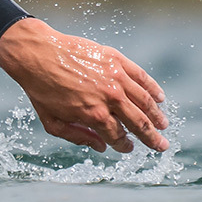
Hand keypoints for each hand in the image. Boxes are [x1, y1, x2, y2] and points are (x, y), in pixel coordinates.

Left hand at [0, 18, 168, 152]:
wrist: (37, 53)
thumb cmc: (41, 89)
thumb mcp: (51, 122)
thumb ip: (77, 137)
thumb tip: (102, 148)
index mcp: (94, 115)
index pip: (118, 136)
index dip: (125, 145)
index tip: (129, 148)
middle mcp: (109, 98)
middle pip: (138, 123)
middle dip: (152, 138)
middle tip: (161, 146)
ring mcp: (116, 78)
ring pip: (145, 101)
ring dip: (156, 115)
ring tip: (164, 125)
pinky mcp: (116, 60)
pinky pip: (141, 77)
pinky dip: (153, 89)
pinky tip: (160, 98)